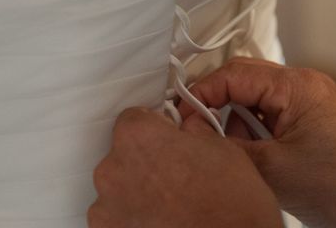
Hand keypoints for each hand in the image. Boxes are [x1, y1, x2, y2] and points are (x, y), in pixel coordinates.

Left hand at [89, 107, 283, 227]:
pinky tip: (162, 222)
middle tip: (177, 176)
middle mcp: (113, 168)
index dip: (156, 128)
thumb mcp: (221, 147)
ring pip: (119, 188)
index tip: (170, 141)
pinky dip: (134, 219)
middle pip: (124, 154)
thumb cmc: (229, 202)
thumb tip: (189, 128)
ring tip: (172, 205)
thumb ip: (193, 130)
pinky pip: (116, 218)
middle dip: (147, 161)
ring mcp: (106, 207)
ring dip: (139, 191)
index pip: (134, 118)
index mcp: (138, 136)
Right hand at [179, 57, 335, 227]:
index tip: (182, 116)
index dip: (203, 93)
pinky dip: (254, 130)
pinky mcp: (309, 114)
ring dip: (237, 122)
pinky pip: (268, 111)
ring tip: (247, 156)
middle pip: (242, 78)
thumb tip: (190, 129)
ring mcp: (308, 98)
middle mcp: (303, 83)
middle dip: (218, 105)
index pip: (234, 75)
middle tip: (200, 132)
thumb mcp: (270, 168)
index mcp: (297, 86)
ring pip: (253, 96)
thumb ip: (225, 144)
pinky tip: (260, 156)